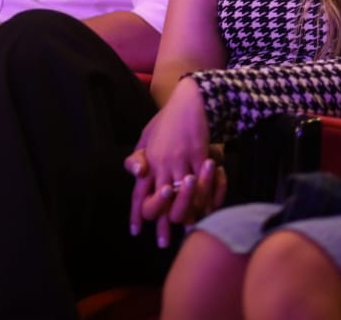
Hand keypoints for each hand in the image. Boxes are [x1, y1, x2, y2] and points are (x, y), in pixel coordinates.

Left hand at [124, 77, 214, 246]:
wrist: (192, 101)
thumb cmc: (168, 118)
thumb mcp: (148, 135)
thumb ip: (140, 155)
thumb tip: (137, 173)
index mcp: (148, 160)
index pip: (139, 192)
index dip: (136, 213)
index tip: (135, 231)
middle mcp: (162, 163)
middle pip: (159, 202)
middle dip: (161, 224)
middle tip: (163, 241)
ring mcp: (181, 160)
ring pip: (182, 198)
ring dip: (185, 216)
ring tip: (186, 231)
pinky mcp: (199, 156)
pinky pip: (201, 185)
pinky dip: (204, 199)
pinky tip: (205, 210)